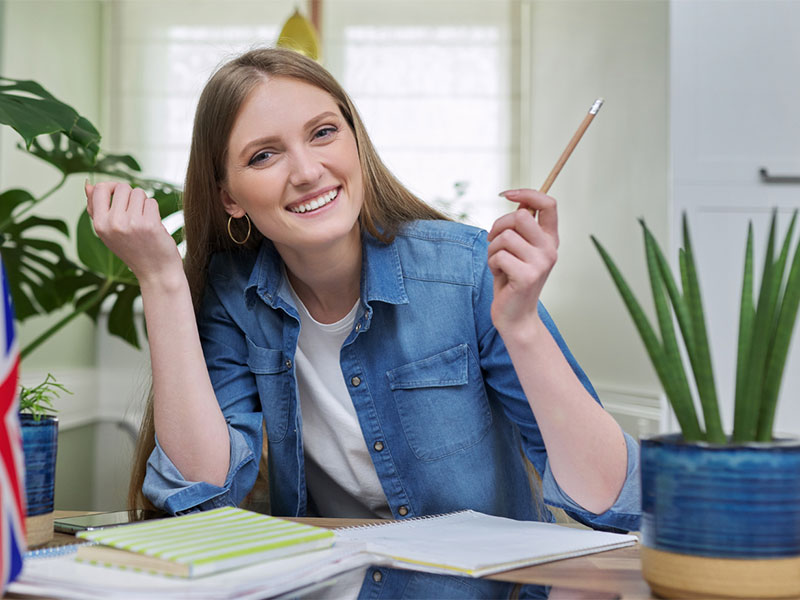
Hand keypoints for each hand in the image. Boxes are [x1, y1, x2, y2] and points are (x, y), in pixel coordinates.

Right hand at [85, 181, 182, 283]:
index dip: (112, 187)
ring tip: (144, 221)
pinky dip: (154, 211)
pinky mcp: (149, 224)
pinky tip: (153, 226)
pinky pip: (152, 202)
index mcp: (99, 225)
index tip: (121, 196)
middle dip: (132, 196)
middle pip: (122, 187)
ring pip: (139, 193)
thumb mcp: (108, 232)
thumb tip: (89, 185)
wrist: (155, 273)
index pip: (100, 189)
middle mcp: (113, 223)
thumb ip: (97, 209)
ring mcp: (131, 224)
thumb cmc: (133, 250)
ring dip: (144, 203)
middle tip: (136, 214)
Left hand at [487, 189, 558, 341]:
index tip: (506, 194)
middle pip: (520, 216)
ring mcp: (541, 263)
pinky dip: (492, 264)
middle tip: (493, 242)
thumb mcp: (518, 249)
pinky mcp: (528, 276)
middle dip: (498, 226)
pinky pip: (499, 256)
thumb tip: (519, 198)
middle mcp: (550, 249)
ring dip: (492, 249)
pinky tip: (499, 275)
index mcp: (550, 239)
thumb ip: (521, 227)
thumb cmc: (512, 280)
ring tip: (498, 263)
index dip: (527, 193)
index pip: (548, 203)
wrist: (515, 316)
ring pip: (506, 237)